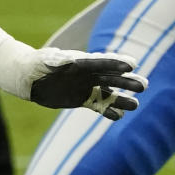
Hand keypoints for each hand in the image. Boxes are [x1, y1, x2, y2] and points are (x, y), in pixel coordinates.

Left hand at [27, 49, 147, 119]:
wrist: (30, 78)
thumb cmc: (38, 64)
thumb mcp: (47, 61)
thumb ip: (58, 60)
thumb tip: (66, 58)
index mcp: (82, 61)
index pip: (102, 61)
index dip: (116, 63)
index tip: (132, 64)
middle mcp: (88, 74)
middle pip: (111, 78)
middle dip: (126, 81)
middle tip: (144, 85)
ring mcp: (87, 87)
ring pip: (109, 94)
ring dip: (122, 99)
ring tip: (136, 105)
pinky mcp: (83, 99)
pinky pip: (99, 106)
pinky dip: (108, 112)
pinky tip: (119, 116)